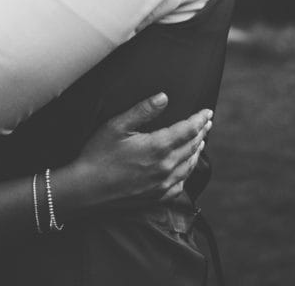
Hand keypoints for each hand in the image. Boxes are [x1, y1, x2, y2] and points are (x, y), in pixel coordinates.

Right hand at [73, 93, 211, 207]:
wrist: (87, 189)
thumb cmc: (99, 154)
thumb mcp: (117, 125)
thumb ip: (143, 110)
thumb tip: (164, 97)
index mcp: (157, 147)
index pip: (187, 130)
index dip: (199, 119)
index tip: (207, 111)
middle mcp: (165, 167)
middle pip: (192, 147)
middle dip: (201, 132)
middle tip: (207, 122)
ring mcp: (162, 184)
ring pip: (189, 165)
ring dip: (197, 151)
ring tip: (201, 141)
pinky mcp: (156, 196)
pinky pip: (181, 184)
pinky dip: (188, 171)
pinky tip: (186, 167)